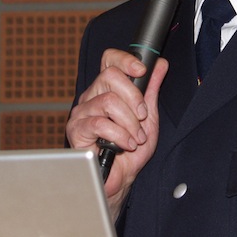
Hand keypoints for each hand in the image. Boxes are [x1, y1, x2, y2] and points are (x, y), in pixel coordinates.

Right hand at [66, 48, 168, 216]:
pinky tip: (125, 144)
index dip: (124, 59)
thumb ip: (151, 88)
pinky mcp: (76, 129)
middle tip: (142, 117)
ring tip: (135, 138)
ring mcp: (82, 111)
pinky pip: (100, 123)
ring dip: (129, 123)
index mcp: (107, 89)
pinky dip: (119, 135)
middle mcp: (92, 96)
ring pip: (108, 101)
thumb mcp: (148, 116)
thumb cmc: (132, 149)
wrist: (122, 177)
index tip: (141, 70)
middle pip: (110, 76)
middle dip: (134, 98)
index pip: (110, 60)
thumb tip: (160, 64)